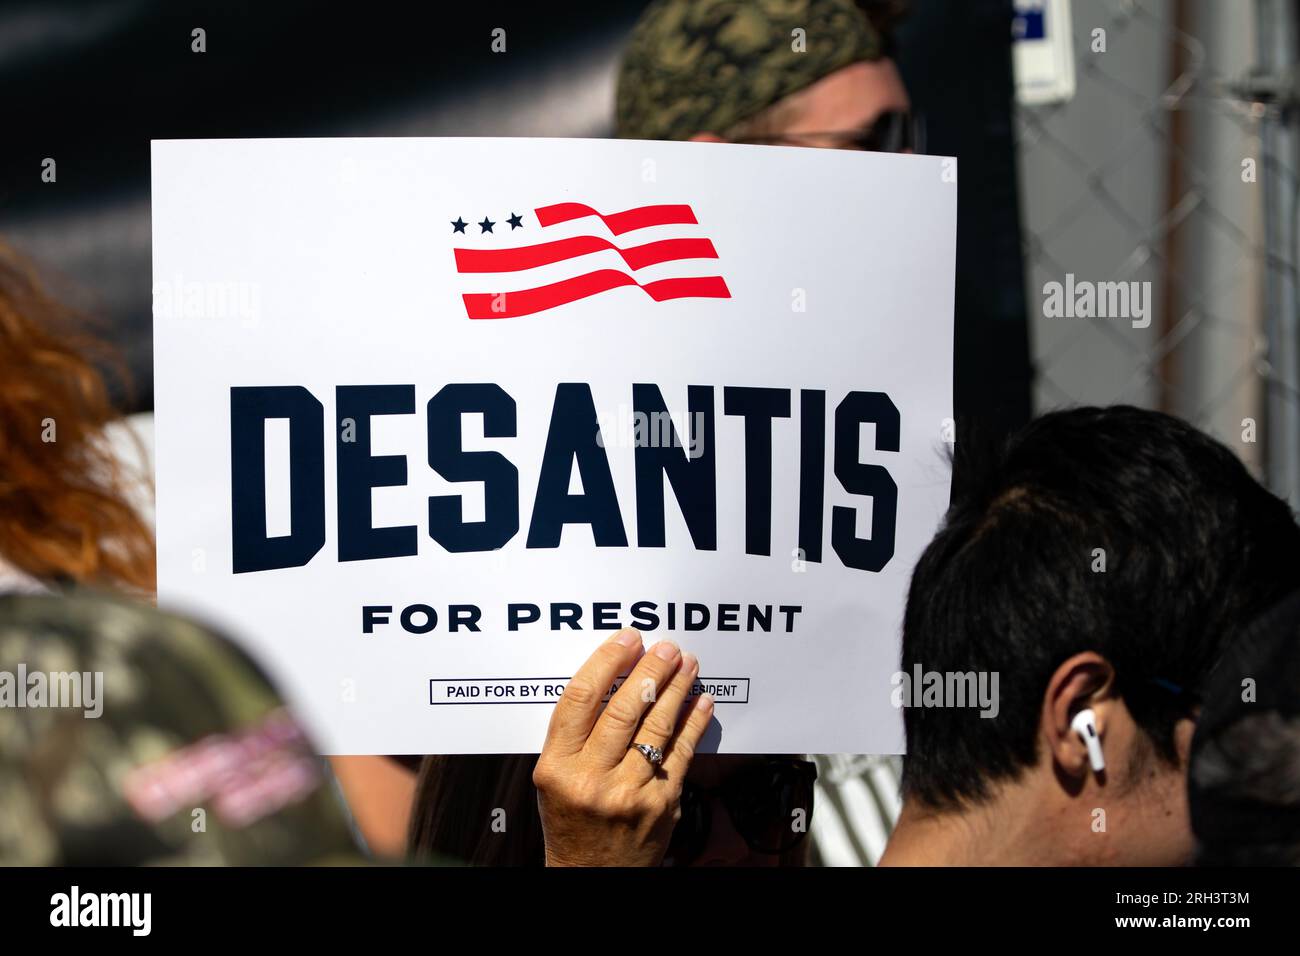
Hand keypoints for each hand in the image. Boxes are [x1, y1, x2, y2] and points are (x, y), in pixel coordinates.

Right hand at [533, 628, 713, 865]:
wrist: (591, 877)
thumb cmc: (571, 821)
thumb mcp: (554, 777)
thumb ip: (575, 734)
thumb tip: (615, 676)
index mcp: (557, 767)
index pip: (580, 698)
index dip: (607, 661)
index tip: (627, 639)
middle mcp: (591, 779)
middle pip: (624, 708)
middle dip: (650, 670)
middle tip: (666, 647)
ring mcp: (629, 793)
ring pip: (657, 726)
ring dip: (676, 688)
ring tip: (687, 664)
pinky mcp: (662, 804)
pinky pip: (681, 753)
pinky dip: (693, 722)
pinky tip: (700, 701)